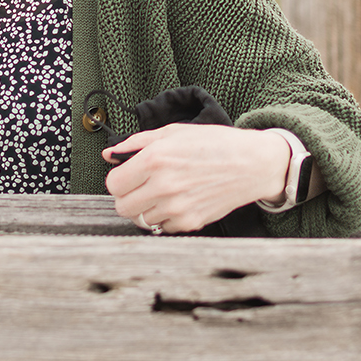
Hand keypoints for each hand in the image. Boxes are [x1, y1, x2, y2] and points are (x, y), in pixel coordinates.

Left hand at [102, 123, 290, 232]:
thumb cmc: (213, 143)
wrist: (252, 164)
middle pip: (122, 207)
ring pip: (140, 220)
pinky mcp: (191, 222)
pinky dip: (164, 219)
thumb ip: (135, 143)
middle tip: (139, 187)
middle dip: (127, 197)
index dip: (118, 180)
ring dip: (145, 209)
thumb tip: (109, 154)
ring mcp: (177, 207)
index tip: (127, 176)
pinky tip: (176, 202)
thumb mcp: (172, 132)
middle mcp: (163, 186)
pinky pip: (162, 228)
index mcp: (155, 159)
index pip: (113, 184)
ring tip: (159, 194)